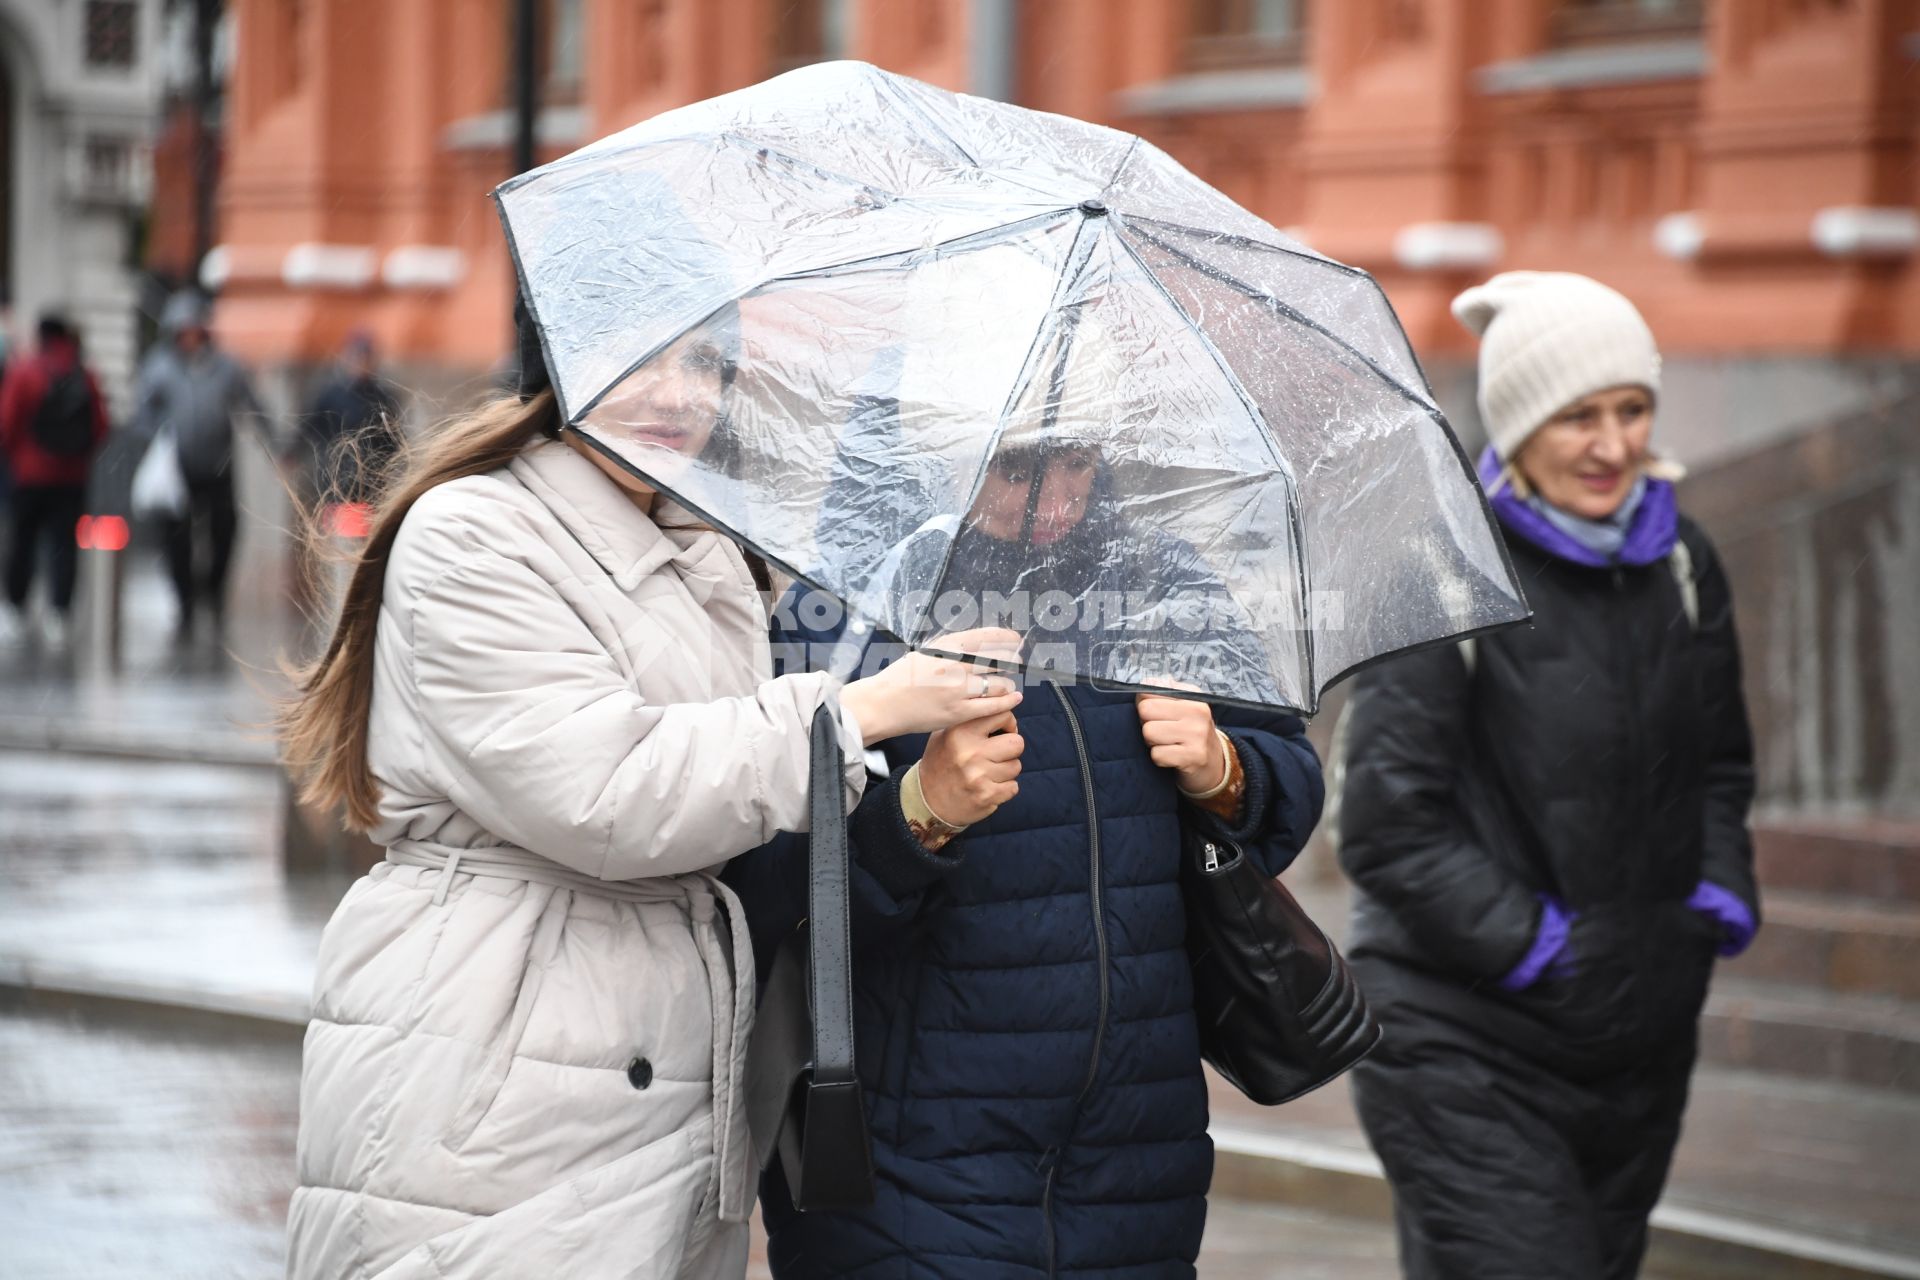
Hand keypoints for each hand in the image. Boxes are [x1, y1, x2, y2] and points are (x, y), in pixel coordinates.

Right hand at [840, 627, 1022, 744]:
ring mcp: (958, 690)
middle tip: (1017, 659)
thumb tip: (980, 643)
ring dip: (1008, 682)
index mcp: (946, 647)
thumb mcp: (927, 652)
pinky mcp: (959, 712)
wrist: (883, 704)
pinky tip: (1014, 697)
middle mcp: (954, 666)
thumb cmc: (902, 677)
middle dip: (1011, 659)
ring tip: (1008, 682)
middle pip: (997, 659)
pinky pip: (993, 706)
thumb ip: (952, 648)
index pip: (986, 637)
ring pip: (999, 683)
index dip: (1005, 637)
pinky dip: (1007, 700)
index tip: (1015, 638)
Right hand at [918, 710, 1023, 824]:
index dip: (1008, 723)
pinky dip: (1005, 789)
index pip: (1002, 714)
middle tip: (997, 755)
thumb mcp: (945, 733)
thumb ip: (971, 719)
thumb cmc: (941, 763)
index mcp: (960, 731)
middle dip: (1011, 749)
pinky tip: (988, 787)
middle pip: (1017, 743)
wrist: (927, 800)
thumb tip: (1003, 705)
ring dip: (1006, 771)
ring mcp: (979, 775)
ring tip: (988, 772)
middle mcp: (970, 752)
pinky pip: (1013, 788)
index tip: (1004, 731)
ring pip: (1016, 766)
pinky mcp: (986, 795)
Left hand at [1135, 690, 1225, 793]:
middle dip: (1147, 723)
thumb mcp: (1182, 707)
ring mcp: (1197, 734)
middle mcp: (1197, 711)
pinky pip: (1157, 754)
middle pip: (1145, 710)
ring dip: (1152, 743)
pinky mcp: (1193, 756)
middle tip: (1161, 731)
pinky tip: (1172, 757)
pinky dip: (1159, 759)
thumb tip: (1145, 683)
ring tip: (1168, 744)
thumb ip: (1162, 692)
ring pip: (1148, 732)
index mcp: (1192, 694)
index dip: (1146, 704)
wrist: (1215, 764)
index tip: (1158, 715)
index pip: (1150, 689)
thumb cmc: (1190, 733)